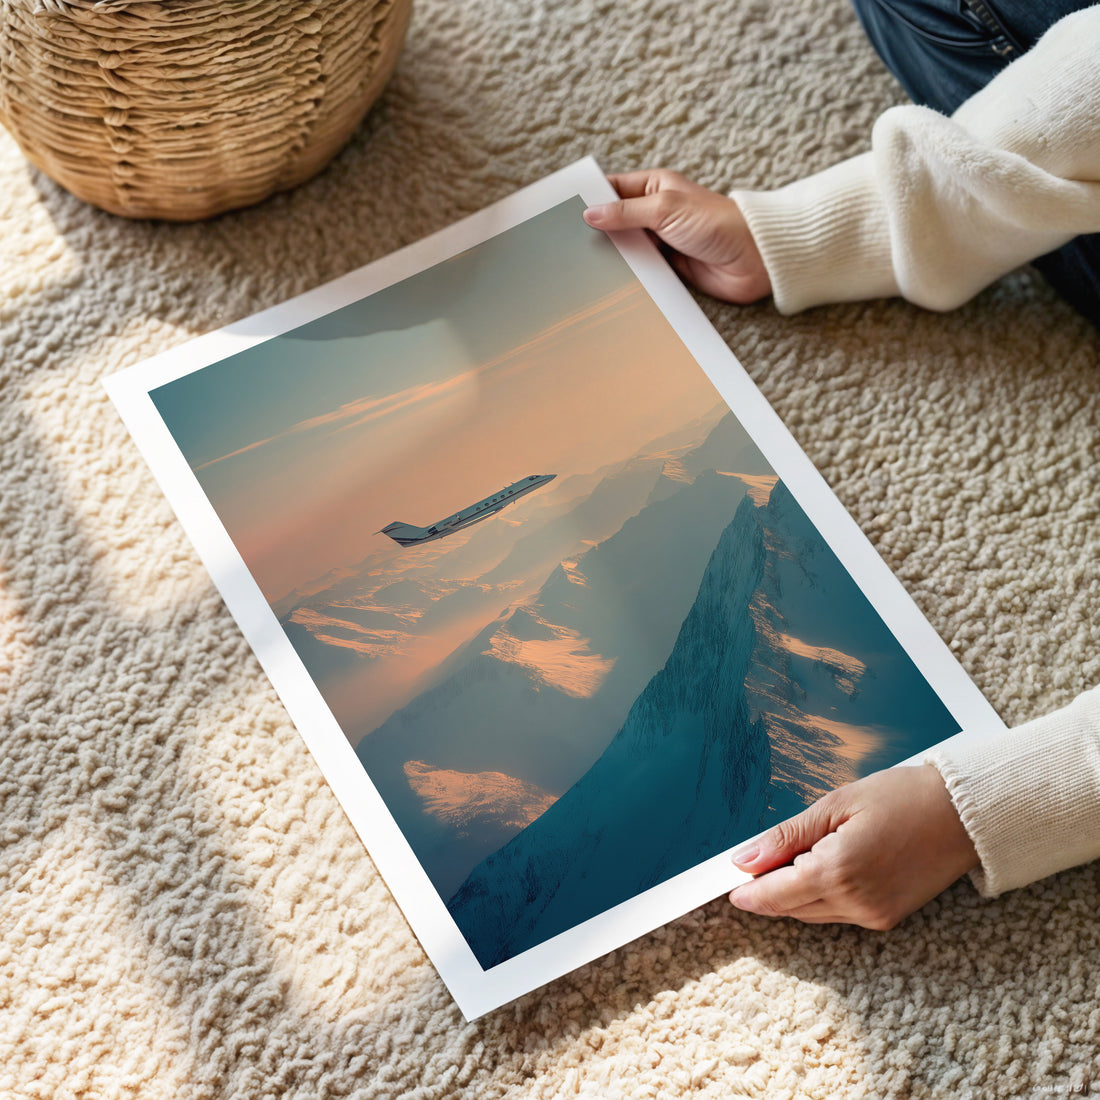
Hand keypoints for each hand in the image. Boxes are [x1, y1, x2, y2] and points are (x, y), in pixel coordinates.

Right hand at [583, 169, 770, 303]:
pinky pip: (640, 271)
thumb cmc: (717, 223)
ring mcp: (661, 241)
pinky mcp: (668, 267)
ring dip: (610, 257)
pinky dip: (627, 275)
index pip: (612, 189)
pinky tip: (607, 282)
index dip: (590, 198)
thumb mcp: (665, 209)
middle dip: (595, 231)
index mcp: (654, 187)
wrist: (753, 259)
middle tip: (566, 243)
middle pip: (615, 221)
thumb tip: (590, 213)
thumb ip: (626, 212)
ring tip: (579, 265)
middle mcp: (655, 213)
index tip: (564, 210)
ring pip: (625, 248)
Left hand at [728, 765, 979, 929]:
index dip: (748, 892)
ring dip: (793, 894)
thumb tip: (744, 859)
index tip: (728, 887)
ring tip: (788, 861)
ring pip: (812, 914)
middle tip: (753, 866)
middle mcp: (855, 903)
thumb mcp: (835, 804)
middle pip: (791, 908)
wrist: (964, 814)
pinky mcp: (888, 918)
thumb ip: (786, 837)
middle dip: (768, 890)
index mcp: (837, 871)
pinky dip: (820, 897)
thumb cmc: (901, 797)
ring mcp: (874, 915)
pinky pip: (838, 914)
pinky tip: (820, 869)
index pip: (775, 894)